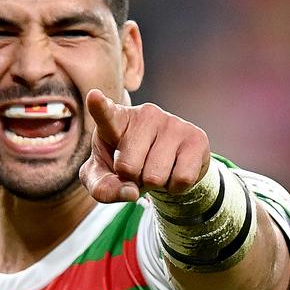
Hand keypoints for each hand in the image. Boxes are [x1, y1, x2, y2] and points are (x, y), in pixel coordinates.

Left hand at [79, 89, 209, 202]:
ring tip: (156, 168)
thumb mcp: (105, 178)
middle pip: (128, 167)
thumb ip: (103, 188)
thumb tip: (130, 193)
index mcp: (116, 120)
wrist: (168, 164)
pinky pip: (181, 179)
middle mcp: (144, 115)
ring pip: (155, 176)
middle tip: (139, 168)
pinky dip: (175, 187)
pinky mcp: (196, 137)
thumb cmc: (127, 166)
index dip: (99, 107)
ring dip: (154, 184)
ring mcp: (172, 122)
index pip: (105, 114)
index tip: (94, 96)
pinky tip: (174, 171)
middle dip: (132, 179)